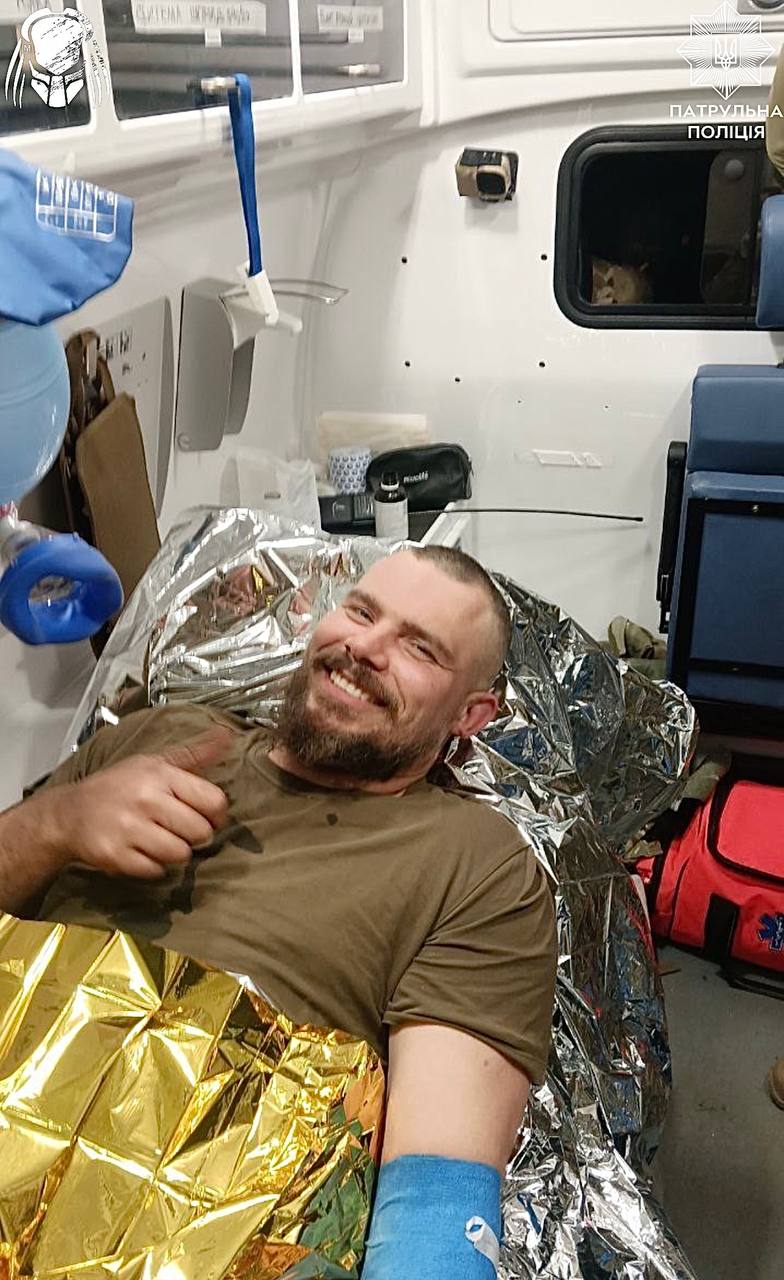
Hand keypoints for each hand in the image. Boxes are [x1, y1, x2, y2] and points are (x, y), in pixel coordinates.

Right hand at [54, 728, 231, 880]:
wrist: (70, 812)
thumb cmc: (120, 786)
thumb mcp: (155, 763)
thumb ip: (193, 754)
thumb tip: (227, 736)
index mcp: (160, 775)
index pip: (213, 801)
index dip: (216, 814)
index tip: (207, 816)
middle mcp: (145, 799)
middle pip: (201, 832)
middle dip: (194, 835)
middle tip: (178, 829)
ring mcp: (129, 829)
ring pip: (181, 854)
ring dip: (174, 852)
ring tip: (159, 840)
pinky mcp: (115, 855)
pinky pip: (156, 871)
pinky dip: (153, 866)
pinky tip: (141, 851)